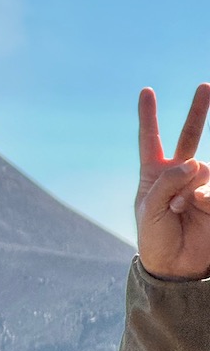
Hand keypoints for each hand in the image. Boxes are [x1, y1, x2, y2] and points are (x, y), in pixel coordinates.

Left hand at [135, 84, 209, 279]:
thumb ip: (167, 181)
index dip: (148, 115)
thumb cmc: (154, 236)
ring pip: (200, 167)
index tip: (147, 91)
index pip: (150, 138)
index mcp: (154, 172)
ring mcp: (199, 183)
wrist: (175, 264)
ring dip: (187, 189)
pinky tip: (199, 207)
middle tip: (206, 86)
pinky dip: (204, 197)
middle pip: (189, 135)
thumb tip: (192, 163)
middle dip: (199, 110)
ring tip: (178, 209)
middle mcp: (178, 173)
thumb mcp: (149, 208)